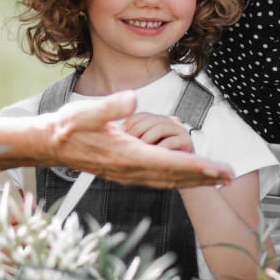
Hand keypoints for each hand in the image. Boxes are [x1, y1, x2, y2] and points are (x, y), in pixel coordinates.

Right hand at [41, 91, 231, 187]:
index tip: (219, 169)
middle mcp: (130, 169)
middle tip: (231, 177)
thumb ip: (110, 107)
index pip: (169, 163)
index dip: (197, 166)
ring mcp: (127, 173)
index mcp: (126, 155)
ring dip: (194, 180)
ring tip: (217, 179)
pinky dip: (178, 178)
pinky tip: (188, 176)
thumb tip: (133, 99)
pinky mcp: (124, 171)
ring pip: (168, 180)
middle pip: (174, 176)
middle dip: (204, 177)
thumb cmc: (67, 127)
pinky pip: (158, 178)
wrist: (48, 144)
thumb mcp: (86, 112)